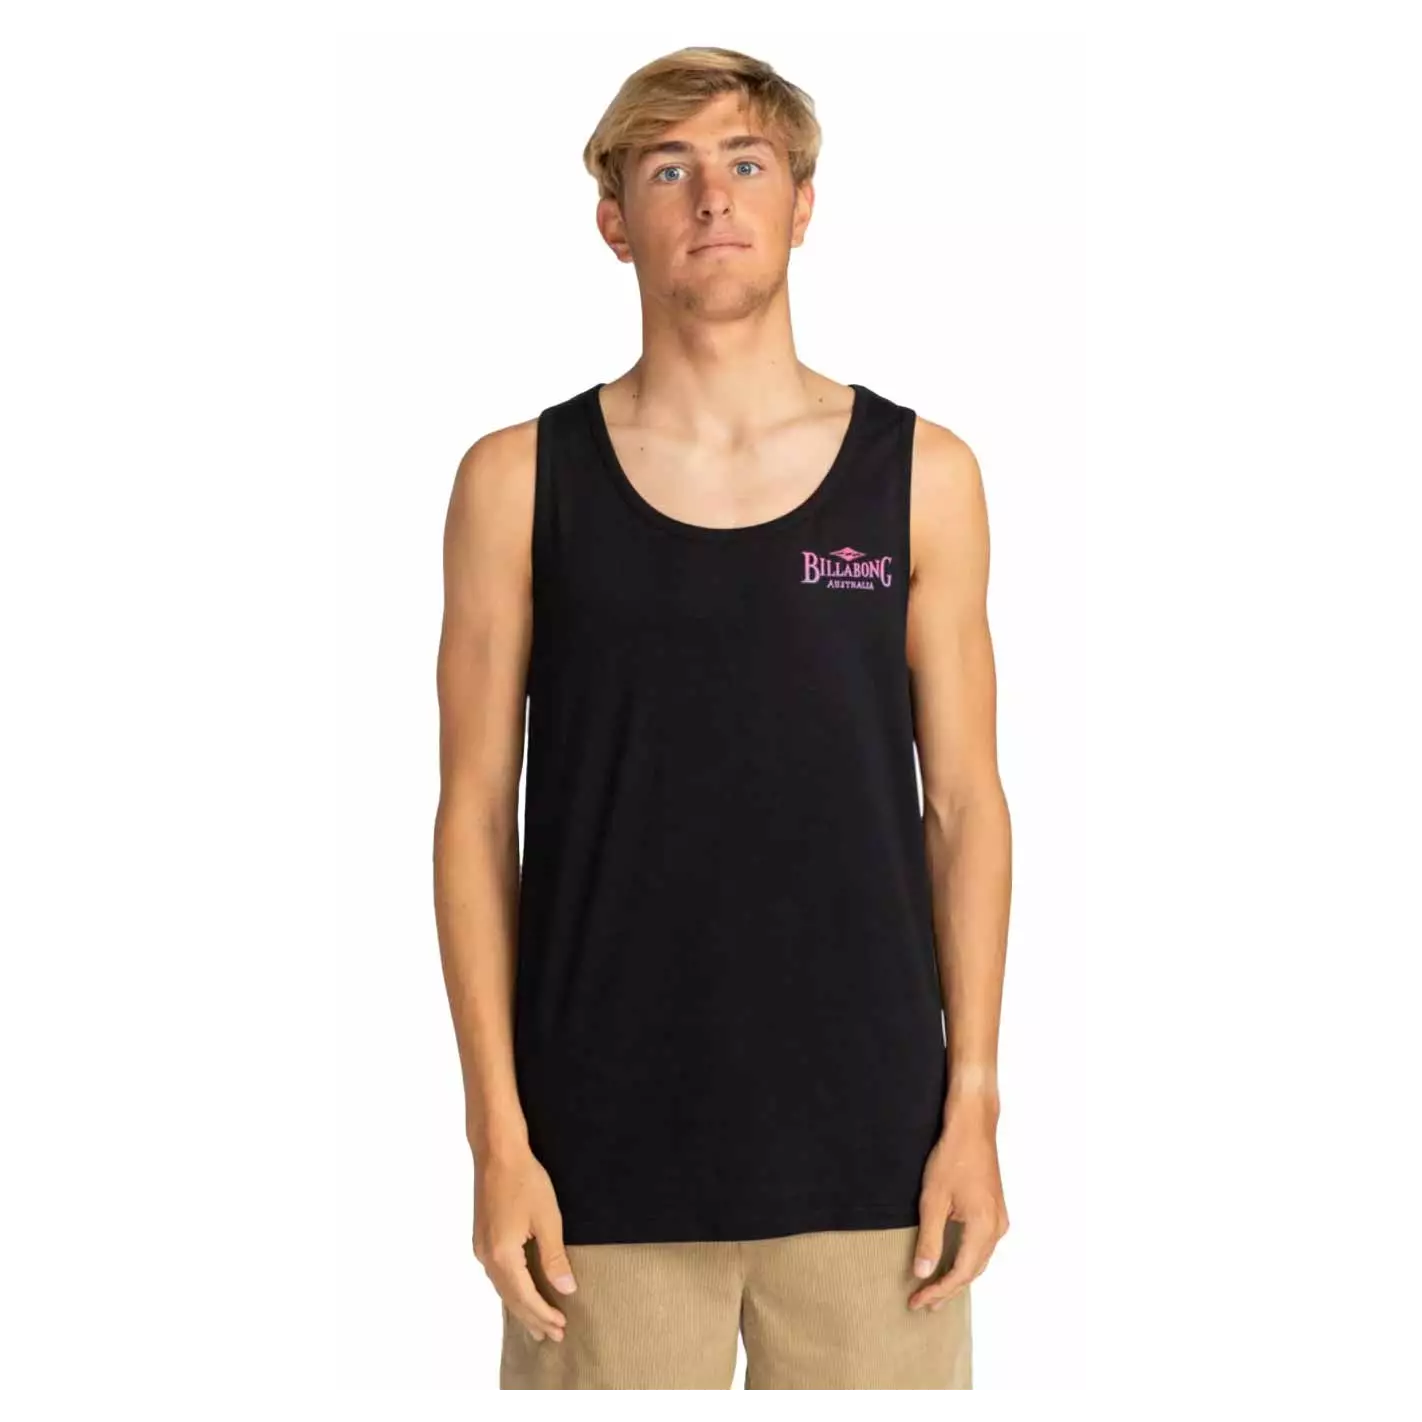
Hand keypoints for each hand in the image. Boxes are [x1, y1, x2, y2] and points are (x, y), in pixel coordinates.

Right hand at [472, 1147, 577, 1342]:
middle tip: (552, 1336)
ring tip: (536, 1324)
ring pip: (501, 1288)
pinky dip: (510, 1290)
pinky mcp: (482, 1238)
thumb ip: (554, 1257)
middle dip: (532, 1318)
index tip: (561, 1327)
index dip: (543, 1314)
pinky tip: (518, 1292)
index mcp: (503, 1256)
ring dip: (520, 1306)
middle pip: (510, 1298)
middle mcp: (487, 1257)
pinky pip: (496, 1275)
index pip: (525, 1297)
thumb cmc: (524, 1180)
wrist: (496, 1153)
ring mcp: (481, 1247)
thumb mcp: (547, 1219)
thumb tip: (565, 1289)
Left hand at [908, 1104, 1008, 1310]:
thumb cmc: (952, 1157)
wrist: (973, 1126)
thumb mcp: (933, 1199)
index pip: (961, 1274)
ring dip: (958, 1276)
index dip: (938, 1291)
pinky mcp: (995, 1210)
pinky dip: (966, 1259)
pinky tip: (952, 1262)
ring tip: (935, 1290)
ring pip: (979, 1259)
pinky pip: (982, 1245)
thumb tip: (923, 1273)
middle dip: (948, 1289)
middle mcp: (997, 1228)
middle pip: (973, 1271)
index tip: (917, 1301)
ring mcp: (999, 1219)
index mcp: (983, 1228)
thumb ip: (929, 1239)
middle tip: (923, 1304)